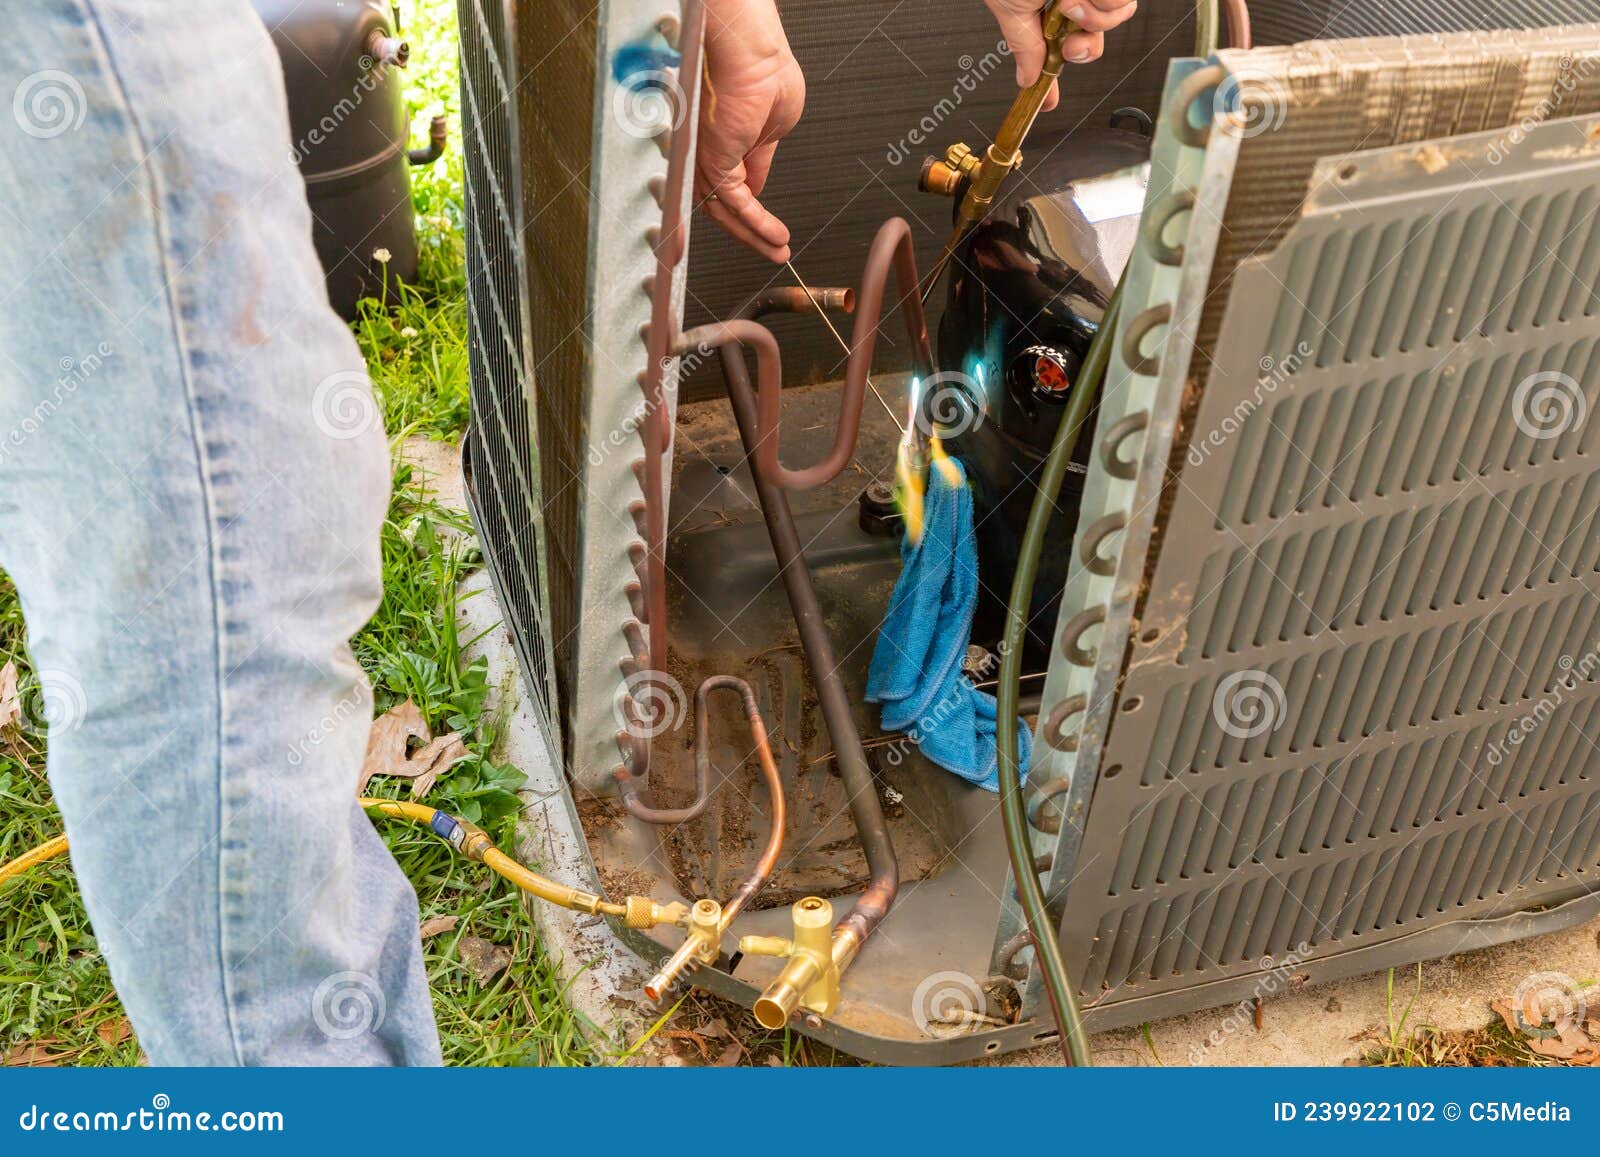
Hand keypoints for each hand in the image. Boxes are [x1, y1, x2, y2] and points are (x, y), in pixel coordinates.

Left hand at [696, 0, 805, 262]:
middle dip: (752, 233)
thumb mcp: (778, 124)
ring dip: (754, 236)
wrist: (754, 55)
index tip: (772, 231)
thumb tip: (760, 182)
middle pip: (727, 205)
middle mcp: (715, 151)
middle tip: (774, 251)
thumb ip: (765, 156)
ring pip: (728, 211)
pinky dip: (756, 224)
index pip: (738, 184)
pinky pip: (735, 203)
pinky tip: (775, 237)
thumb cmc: (766, 72)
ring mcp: (711, 158)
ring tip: (778, 252)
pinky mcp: (715, 162)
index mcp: (729, 139)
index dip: (754, 210)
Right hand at [983, 0, 1140, 110]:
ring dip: (1092, 14)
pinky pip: (1122, 2)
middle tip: (1065, 22)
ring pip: (1117, 16)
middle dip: (1085, 40)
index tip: (1050, 99)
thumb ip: (1023, 47)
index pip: (1065, 46)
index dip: (1060, 72)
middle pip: (1099, 37)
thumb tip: (1024, 78)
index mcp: (1053, 8)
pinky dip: (1100, 1)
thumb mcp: (1012, 11)